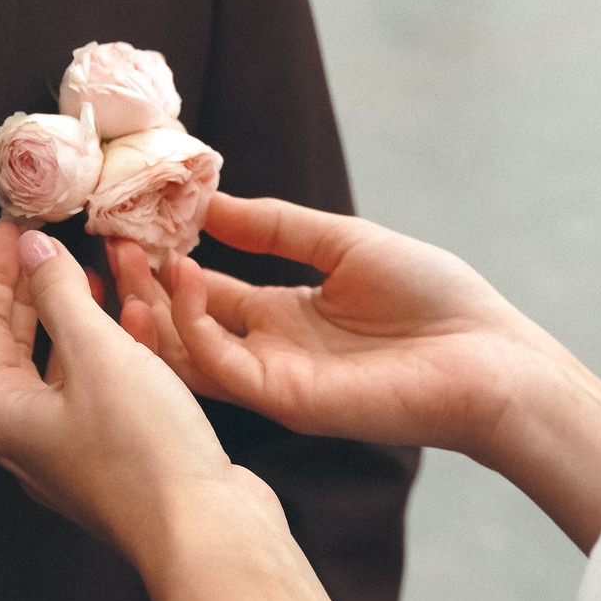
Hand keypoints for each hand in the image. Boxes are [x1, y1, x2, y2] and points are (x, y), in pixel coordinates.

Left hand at [0, 221, 285, 577]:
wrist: (207, 531)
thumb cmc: (145, 451)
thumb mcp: (97, 354)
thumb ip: (59, 293)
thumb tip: (31, 248)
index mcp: (6, 416)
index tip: (13, 225)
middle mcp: (31, 438)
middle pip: (18, 345)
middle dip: (34, 289)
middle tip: (49, 242)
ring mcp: (74, 451)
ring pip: (64, 366)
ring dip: (78, 315)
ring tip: (96, 272)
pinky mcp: (117, 457)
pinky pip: (102, 389)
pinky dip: (114, 350)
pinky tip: (140, 322)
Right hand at [111, 197, 600, 548]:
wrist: (492, 359)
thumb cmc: (438, 302)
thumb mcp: (345, 242)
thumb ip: (276, 226)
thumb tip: (211, 200)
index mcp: (283, 315)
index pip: (203, 291)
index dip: (164, 260)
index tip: (128, 223)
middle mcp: (268, 351)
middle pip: (181, 323)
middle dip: (140, 286)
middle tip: (107, 243)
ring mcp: (272, 379)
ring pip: (184, 352)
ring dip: (152, 307)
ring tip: (130, 258)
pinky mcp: (285, 400)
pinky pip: (219, 366)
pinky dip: (193, 325)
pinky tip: (187, 277)